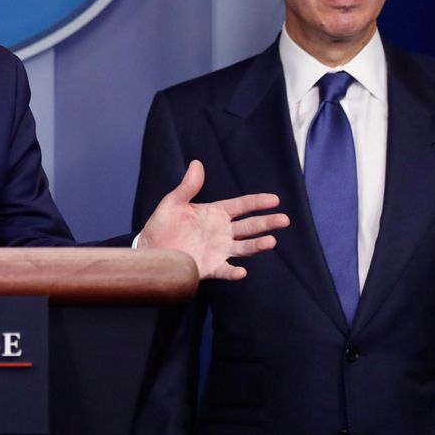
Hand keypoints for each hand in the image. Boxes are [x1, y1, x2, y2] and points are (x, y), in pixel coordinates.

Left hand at [137, 160, 288, 280]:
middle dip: (267, 223)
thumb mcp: (173, 203)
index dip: (257, 202)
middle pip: (249, 226)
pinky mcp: (210, 267)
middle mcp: (222, 232)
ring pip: (244, 247)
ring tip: (271, 241)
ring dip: (258, 245)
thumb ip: (188, 186)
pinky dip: (233, 272)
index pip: (241, 206)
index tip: (274, 199)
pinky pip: (225, 270)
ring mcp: (219, 250)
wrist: (150, 250)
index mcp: (215, 213)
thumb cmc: (162, 224)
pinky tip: (241, 271)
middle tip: (284, 219)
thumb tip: (196, 163)